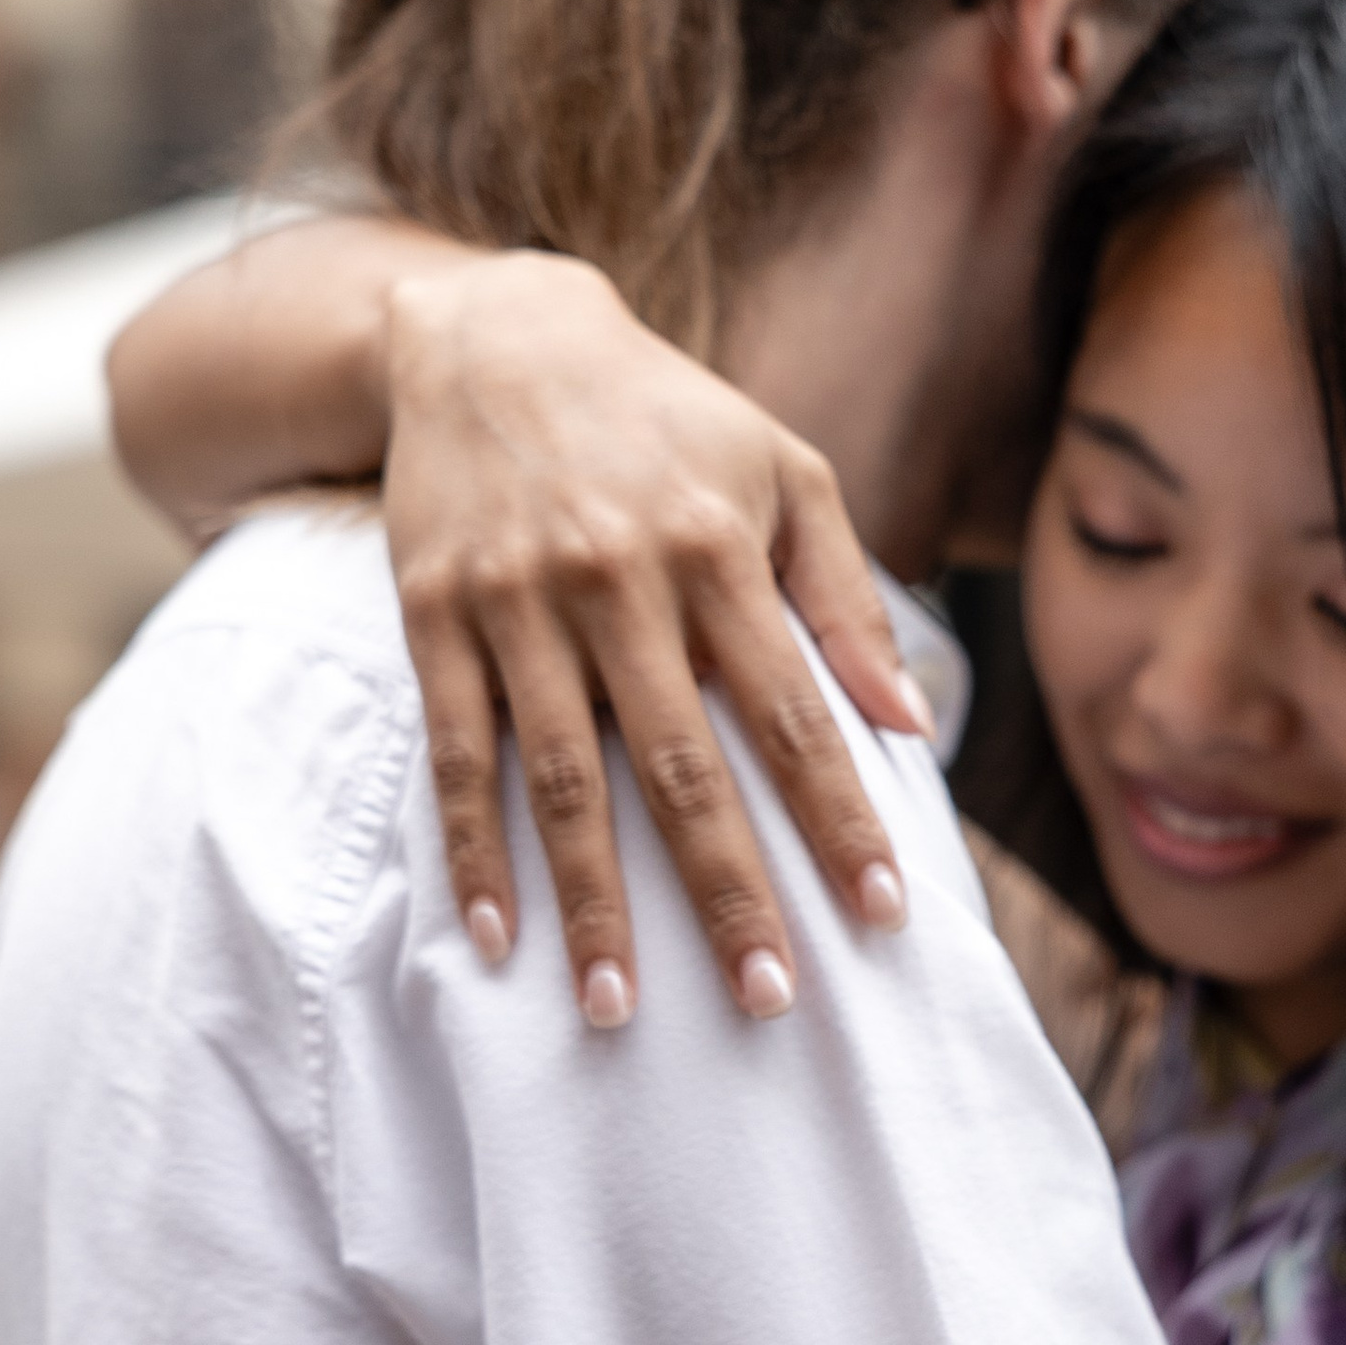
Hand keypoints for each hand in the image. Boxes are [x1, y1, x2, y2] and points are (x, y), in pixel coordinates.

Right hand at [382, 253, 935, 1018]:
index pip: (795, 713)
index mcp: (717, 550)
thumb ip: (847, 598)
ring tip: (615, 1006)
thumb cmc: (666, 420)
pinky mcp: (435, 617)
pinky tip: (499, 936)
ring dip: (592, 901)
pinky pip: (459, 756)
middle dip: (727, 891)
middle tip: (765, 1000)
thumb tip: (910, 726)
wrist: (492, 338)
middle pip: (683, 767)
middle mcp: (618, 581)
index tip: (882, 913)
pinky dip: (475, 851)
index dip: (838, 819)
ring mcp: (519, 603)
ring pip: (564, 780)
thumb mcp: (783, 471)